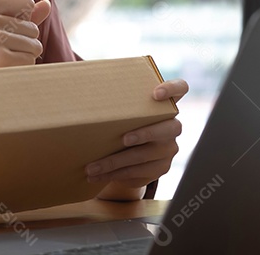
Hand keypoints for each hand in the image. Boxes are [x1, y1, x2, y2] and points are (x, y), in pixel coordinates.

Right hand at [0, 0, 50, 87]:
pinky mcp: (0, 58)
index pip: (27, 3)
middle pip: (33, 27)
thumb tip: (47, 5)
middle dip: (22, 43)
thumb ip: (19, 16)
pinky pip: (30, 62)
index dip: (22, 21)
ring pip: (34, 46)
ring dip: (21, 59)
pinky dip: (20, 71)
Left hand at [88, 78, 189, 199]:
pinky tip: (97, 176)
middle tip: (124, 139)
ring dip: (115, 161)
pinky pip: (138, 171)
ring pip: (145, 155)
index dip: (172, 89)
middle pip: (170, 127)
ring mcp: (168, 148)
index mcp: (164, 104)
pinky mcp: (161, 168)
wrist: (129, 155)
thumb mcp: (121, 112)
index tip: (156, 93)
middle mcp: (172, 126)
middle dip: (146, 133)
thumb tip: (79, 83)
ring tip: (92, 167)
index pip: (180, 88)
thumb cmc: (122, 124)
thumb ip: (115, 100)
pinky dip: (115, 174)